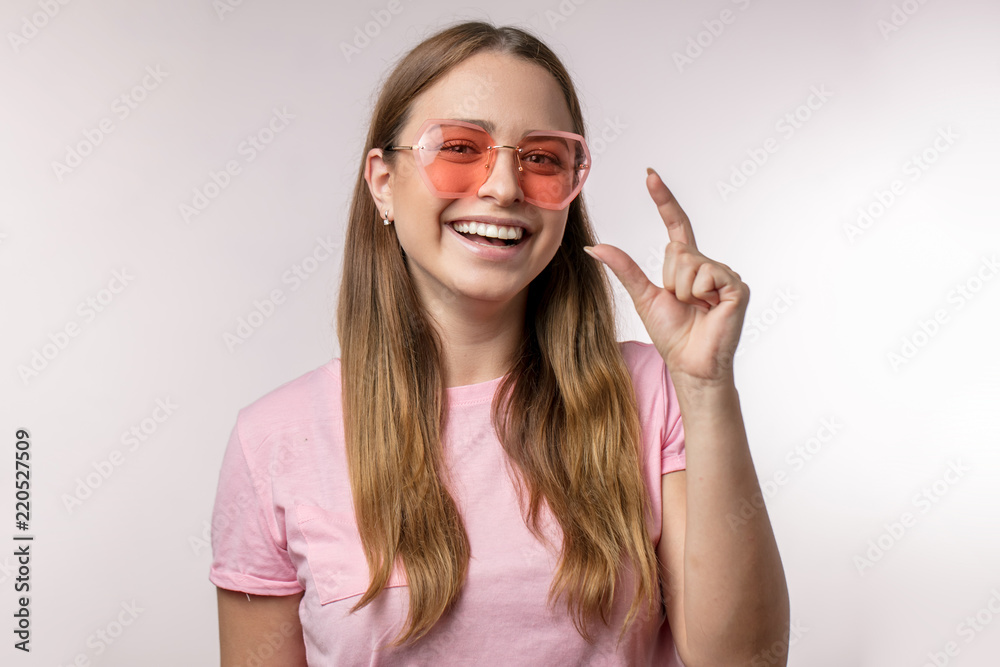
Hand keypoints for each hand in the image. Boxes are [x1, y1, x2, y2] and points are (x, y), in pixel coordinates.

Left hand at [583, 168, 749, 385]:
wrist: (690, 363)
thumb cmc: (671, 334)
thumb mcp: (642, 295)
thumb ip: (623, 268)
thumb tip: (594, 247)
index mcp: (687, 265)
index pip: (675, 225)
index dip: (663, 200)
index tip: (649, 175)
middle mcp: (708, 264)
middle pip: (676, 249)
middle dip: (670, 279)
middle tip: (682, 303)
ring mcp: (724, 274)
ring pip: (689, 261)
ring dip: (683, 289)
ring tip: (696, 308)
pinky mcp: (736, 286)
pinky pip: (707, 274)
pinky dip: (699, 293)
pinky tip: (709, 308)